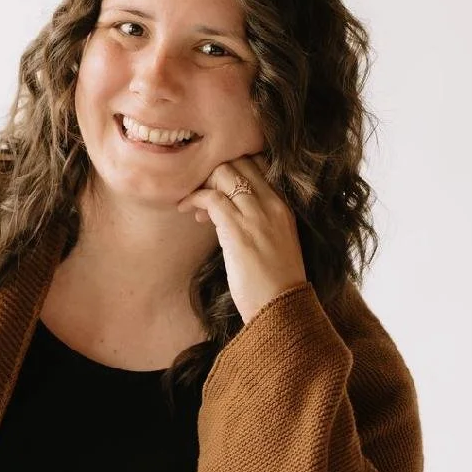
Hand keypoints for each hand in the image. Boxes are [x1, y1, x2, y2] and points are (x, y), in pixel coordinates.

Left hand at [176, 151, 307, 325]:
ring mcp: (257, 215)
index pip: (258, 165)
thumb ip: (257, 222)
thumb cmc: (274, 284)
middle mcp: (274, 205)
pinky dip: (195, 198)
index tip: (218, 188)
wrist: (281, 308)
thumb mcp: (273, 243)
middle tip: (201, 194)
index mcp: (284, 206)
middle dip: (215, 173)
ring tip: (191, 205)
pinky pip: (211, 198)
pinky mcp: (238, 229)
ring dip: (203, 185)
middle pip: (240, 162)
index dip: (233, 170)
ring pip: (225, 174)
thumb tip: (226, 213)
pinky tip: (186, 210)